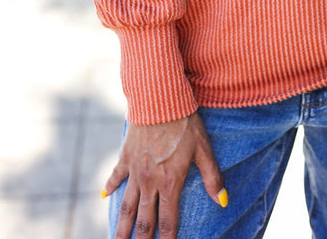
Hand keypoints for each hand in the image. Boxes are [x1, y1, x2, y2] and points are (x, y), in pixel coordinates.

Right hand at [104, 113, 226, 238]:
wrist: (159, 99)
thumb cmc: (185, 122)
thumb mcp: (203, 148)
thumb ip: (212, 177)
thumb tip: (222, 201)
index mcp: (170, 182)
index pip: (168, 222)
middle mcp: (149, 182)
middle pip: (143, 221)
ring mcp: (135, 170)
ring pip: (126, 206)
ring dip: (121, 227)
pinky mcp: (125, 156)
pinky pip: (115, 176)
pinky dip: (109, 187)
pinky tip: (104, 197)